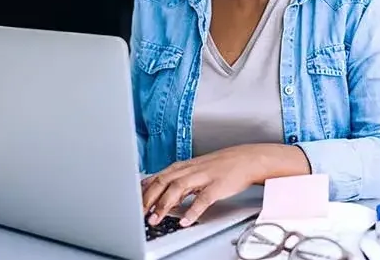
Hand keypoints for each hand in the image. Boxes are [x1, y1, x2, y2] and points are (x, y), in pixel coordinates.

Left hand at [141, 144, 309, 226]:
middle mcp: (191, 169)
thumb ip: (176, 178)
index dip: (143, 190)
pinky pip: (204, 199)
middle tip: (138, 214)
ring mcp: (205, 176)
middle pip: (164, 181)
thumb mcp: (195, 168)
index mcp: (184, 166)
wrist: (248, 159)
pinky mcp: (219, 185)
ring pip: (179, 188)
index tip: (130, 202)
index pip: (158, 176)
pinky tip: (186, 221)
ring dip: (164, 204)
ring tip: (155, 219)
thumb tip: (154, 188)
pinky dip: (193, 210)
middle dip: (148, 198)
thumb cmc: (221, 166)